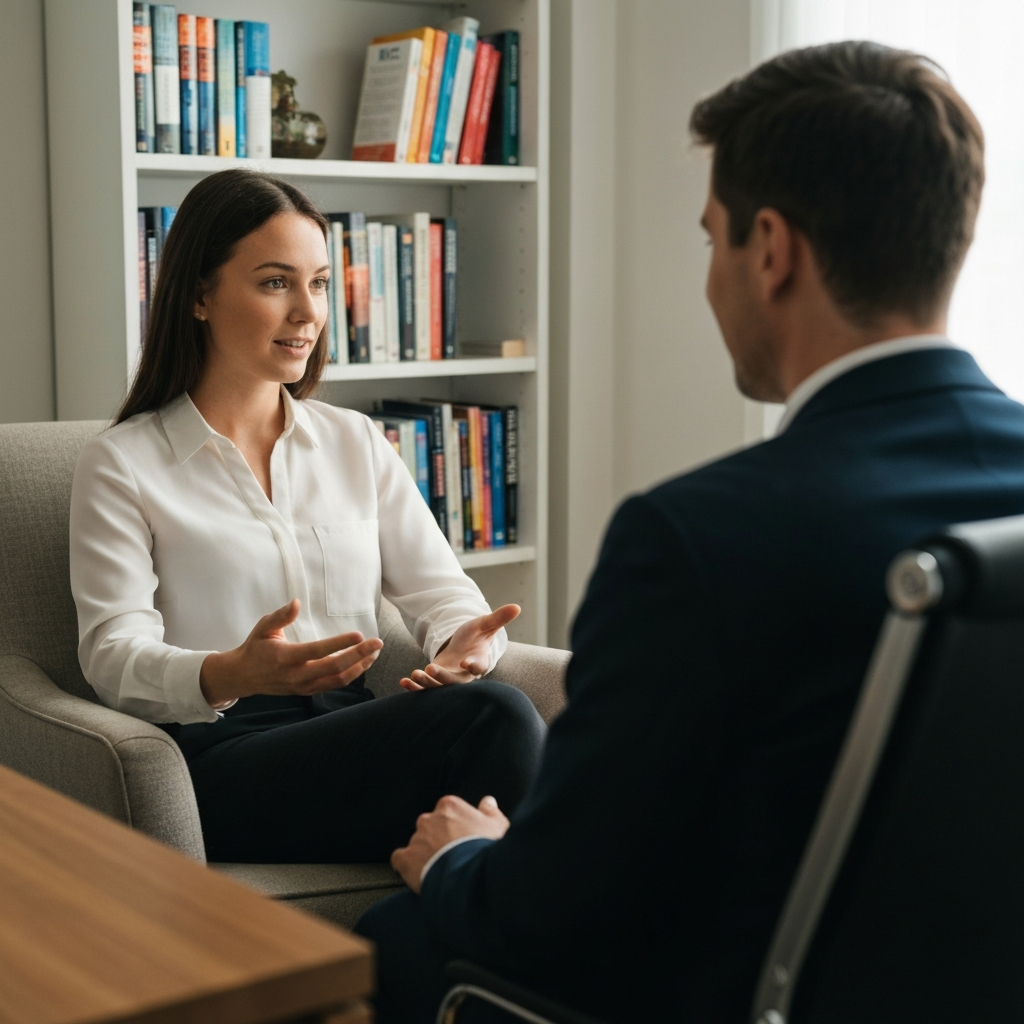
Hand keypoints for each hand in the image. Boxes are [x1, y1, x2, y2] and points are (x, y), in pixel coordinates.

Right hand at [199, 599, 382, 707]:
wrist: (243, 676)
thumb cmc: (255, 647)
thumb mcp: (263, 627)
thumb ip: (281, 616)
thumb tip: (296, 602)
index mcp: (286, 657)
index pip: (318, 650)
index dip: (340, 644)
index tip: (359, 635)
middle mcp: (297, 674)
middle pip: (334, 667)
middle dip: (359, 655)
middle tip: (377, 643)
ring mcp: (303, 686)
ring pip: (337, 679)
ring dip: (359, 666)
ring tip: (374, 653)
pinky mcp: (307, 691)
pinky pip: (333, 684)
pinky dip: (351, 675)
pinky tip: (362, 663)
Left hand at [391, 794, 510, 893]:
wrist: (471, 877)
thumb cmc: (486, 850)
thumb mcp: (498, 826)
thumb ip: (490, 811)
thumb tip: (487, 802)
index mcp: (449, 807)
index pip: (446, 812)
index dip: (454, 827)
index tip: (461, 839)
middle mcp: (429, 819)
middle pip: (430, 826)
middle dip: (438, 839)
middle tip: (452, 855)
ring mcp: (416, 839)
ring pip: (417, 843)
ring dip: (425, 853)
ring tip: (440, 869)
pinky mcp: (406, 860)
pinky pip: (399, 859)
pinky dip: (406, 866)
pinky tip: (417, 874)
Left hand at [399, 604, 519, 690]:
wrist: (463, 649)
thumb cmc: (474, 636)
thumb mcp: (484, 624)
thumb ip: (498, 618)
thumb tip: (517, 607)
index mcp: (480, 662)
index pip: (480, 666)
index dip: (474, 665)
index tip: (466, 662)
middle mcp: (465, 676)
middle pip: (455, 682)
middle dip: (442, 677)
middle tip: (430, 668)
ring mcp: (449, 681)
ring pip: (439, 688)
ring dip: (426, 684)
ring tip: (414, 674)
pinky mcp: (436, 683)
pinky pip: (426, 689)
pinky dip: (415, 688)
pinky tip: (403, 682)